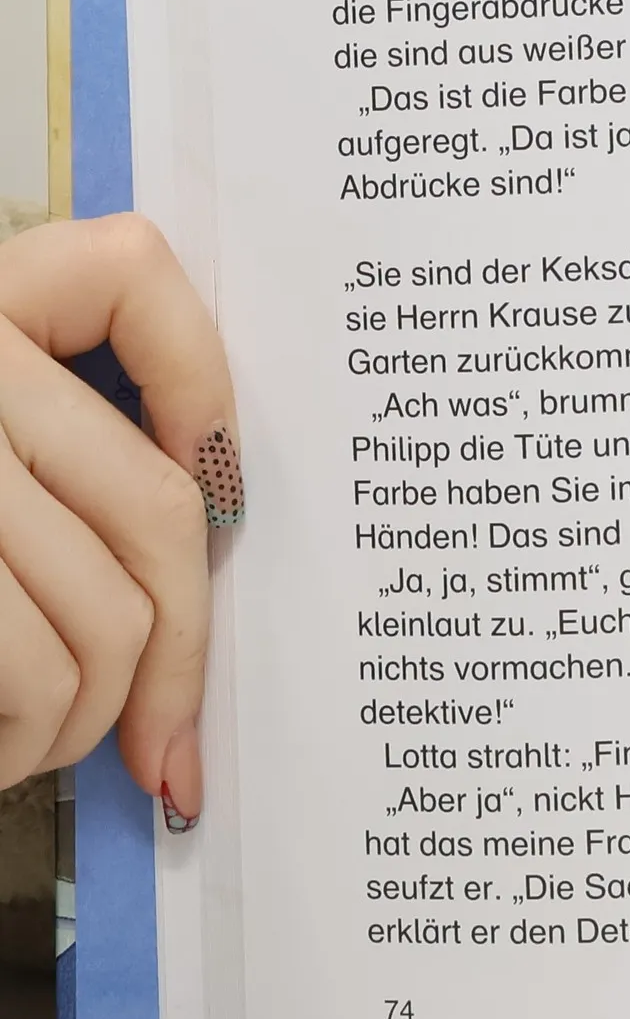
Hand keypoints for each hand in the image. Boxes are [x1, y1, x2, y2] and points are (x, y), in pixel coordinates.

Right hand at [0, 215, 238, 829]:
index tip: (217, 499)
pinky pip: (24, 663)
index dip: (203, 394)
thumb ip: (35, 446)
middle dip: (178, 655)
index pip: (130, 271)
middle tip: (161, 742)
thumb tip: (195, 541)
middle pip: (154, 505)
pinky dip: (22, 740)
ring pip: (101, 613)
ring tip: (39, 748)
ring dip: (88, 718)